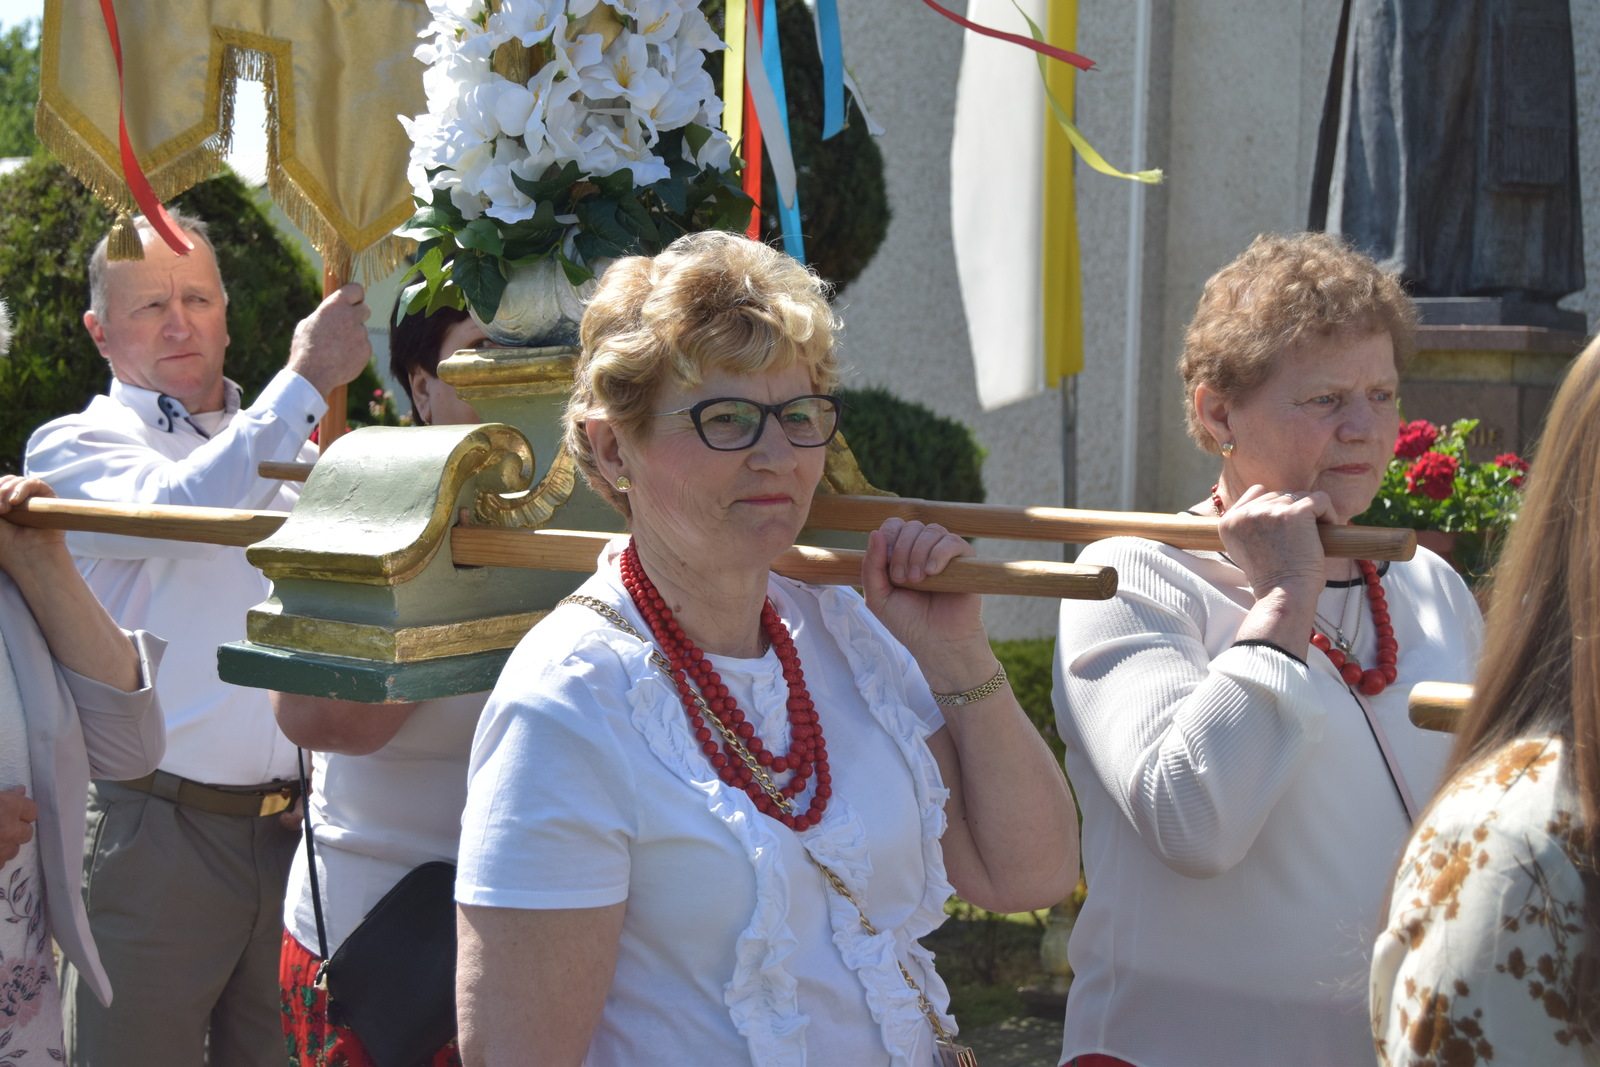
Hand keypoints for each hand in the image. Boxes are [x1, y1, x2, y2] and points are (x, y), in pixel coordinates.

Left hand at [0, 475, 67, 576]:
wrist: (29, 556)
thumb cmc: (7, 545)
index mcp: (6, 508)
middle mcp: (20, 502)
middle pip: (6, 482)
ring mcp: (34, 500)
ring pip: (17, 481)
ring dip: (7, 490)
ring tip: (6, 508)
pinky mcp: (48, 498)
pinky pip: (34, 483)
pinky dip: (22, 488)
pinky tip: (15, 501)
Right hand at [0, 786, 36, 865]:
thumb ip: (4, 796)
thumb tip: (21, 790)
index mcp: (8, 807)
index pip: (32, 810)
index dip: (22, 810)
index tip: (12, 810)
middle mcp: (10, 829)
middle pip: (27, 832)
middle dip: (16, 830)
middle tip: (0, 826)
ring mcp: (2, 850)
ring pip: (14, 849)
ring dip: (6, 845)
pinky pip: (1, 862)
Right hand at [286, 283, 373, 395]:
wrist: (312, 374)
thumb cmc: (305, 348)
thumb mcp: (308, 324)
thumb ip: (326, 315)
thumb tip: (332, 312)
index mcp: (334, 306)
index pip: (356, 289)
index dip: (355, 296)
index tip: (354, 301)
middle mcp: (350, 317)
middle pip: (365, 309)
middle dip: (358, 316)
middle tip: (346, 326)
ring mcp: (361, 334)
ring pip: (362, 331)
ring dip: (354, 337)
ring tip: (337, 349)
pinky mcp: (366, 350)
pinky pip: (364, 347)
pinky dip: (357, 352)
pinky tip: (343, 358)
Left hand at [861, 518, 990, 685]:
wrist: (938, 643)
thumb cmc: (908, 622)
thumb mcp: (877, 598)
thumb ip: (871, 567)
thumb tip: (875, 533)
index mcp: (902, 554)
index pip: (894, 526)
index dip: (889, 538)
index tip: (888, 567)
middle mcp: (924, 550)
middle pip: (911, 526)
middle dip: (902, 550)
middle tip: (902, 579)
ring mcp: (945, 554)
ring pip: (932, 530)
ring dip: (919, 552)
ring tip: (918, 580)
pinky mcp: (966, 561)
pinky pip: (953, 541)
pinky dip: (939, 553)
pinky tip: (933, 572)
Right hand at [1218, 484, 1332, 597]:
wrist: (1283, 597)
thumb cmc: (1271, 580)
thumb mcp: (1247, 549)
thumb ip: (1252, 525)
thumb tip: (1277, 505)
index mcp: (1228, 522)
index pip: (1257, 492)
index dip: (1275, 508)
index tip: (1282, 533)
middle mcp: (1245, 513)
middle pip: (1280, 495)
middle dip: (1293, 513)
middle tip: (1300, 539)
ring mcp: (1269, 511)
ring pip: (1300, 496)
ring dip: (1311, 515)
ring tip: (1313, 538)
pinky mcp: (1295, 512)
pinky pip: (1320, 500)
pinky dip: (1328, 513)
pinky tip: (1327, 531)